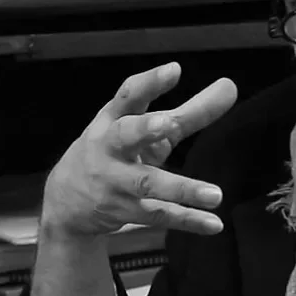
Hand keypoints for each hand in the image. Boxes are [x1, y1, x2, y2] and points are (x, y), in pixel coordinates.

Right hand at [40, 62, 238, 239]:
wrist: (65, 201)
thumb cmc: (116, 152)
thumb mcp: (144, 128)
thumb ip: (189, 111)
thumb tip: (230, 87)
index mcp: (114, 119)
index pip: (128, 96)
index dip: (149, 83)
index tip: (174, 70)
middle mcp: (110, 147)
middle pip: (125, 135)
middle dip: (144, 129)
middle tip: (168, 123)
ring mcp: (114, 181)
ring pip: (147, 183)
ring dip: (182, 188)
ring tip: (216, 195)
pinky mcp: (123, 210)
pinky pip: (158, 215)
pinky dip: (187, 221)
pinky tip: (214, 225)